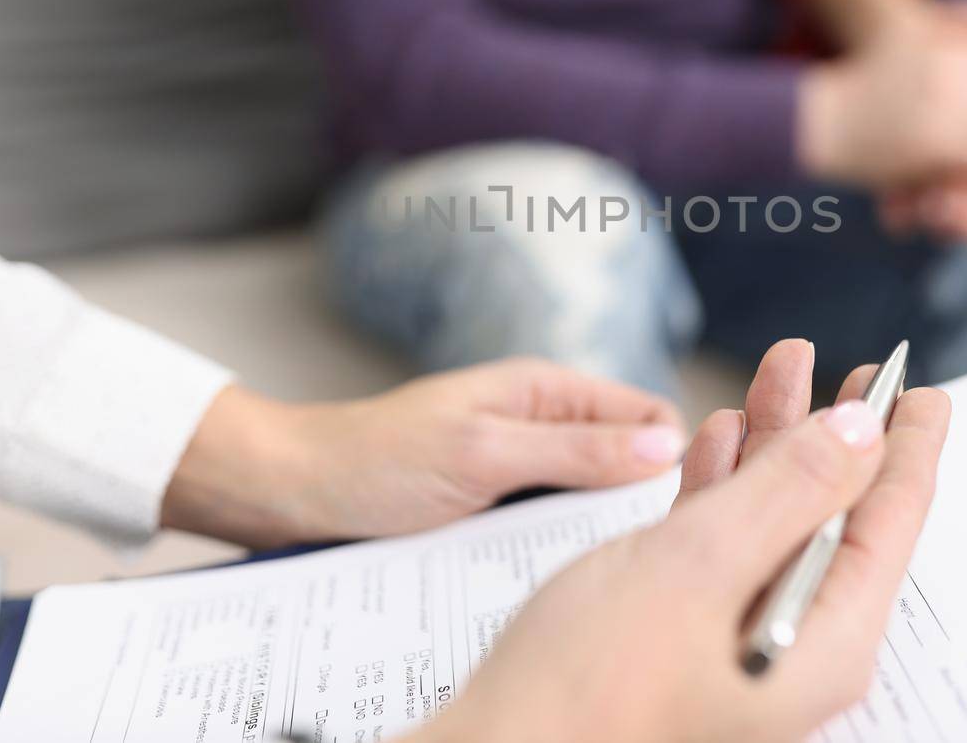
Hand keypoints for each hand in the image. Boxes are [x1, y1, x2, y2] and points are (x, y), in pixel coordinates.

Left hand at [161, 359, 685, 547]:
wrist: (291, 494)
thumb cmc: (375, 462)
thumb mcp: (483, 455)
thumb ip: (574, 450)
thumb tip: (666, 446)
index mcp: (546, 391)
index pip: (648, 417)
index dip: (672, 458)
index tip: (674, 512)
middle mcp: (540, 424)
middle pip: (624, 464)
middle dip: (633, 504)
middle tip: (626, 553)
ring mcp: (518, 468)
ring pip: (588, 502)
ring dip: (589, 533)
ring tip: (581, 569)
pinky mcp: (494, 507)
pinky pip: (546, 528)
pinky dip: (550, 548)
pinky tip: (541, 575)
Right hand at [420, 340, 950, 742]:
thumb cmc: (592, 685)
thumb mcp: (704, 565)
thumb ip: (789, 492)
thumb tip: (861, 434)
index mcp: (825, 643)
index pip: (889, 525)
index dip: (907, 448)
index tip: (922, 392)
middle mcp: (795, 645)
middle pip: (836, 516)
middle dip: (839, 433)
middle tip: (860, 371)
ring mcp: (741, 636)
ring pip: (777, 519)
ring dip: (776, 443)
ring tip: (781, 370)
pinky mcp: (689, 629)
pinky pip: (727, 544)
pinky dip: (726, 485)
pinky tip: (722, 436)